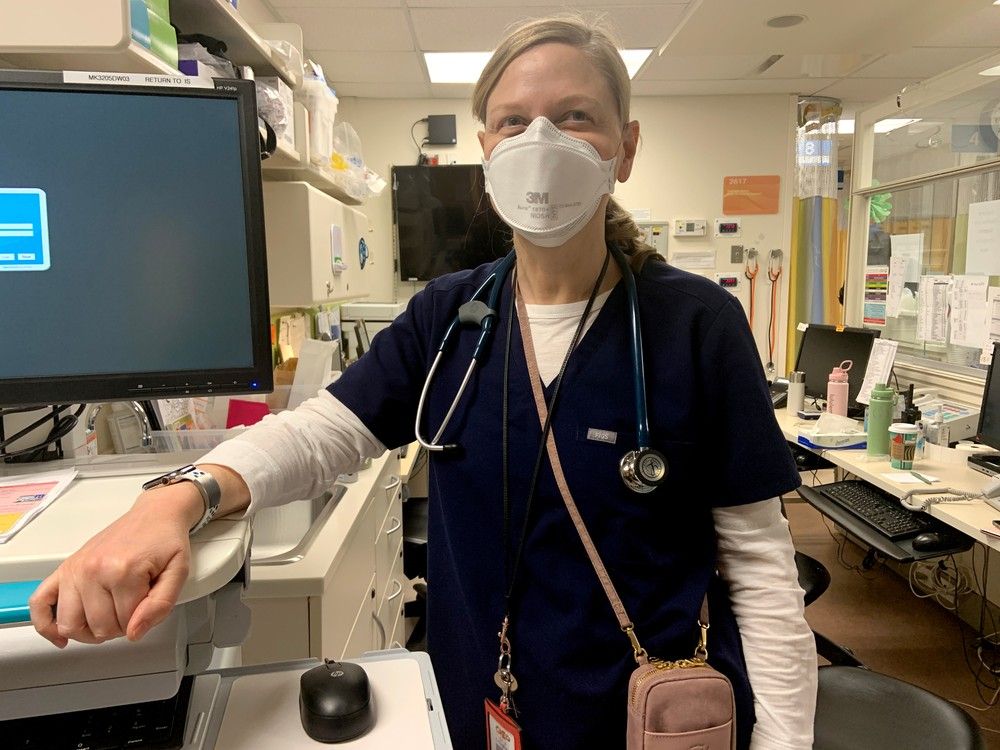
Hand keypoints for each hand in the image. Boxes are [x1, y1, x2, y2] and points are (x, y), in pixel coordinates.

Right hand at [29, 484, 201, 646]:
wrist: (154, 514)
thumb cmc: (165, 541)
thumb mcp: (178, 572)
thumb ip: (160, 605)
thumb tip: (134, 633)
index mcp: (123, 570)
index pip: (126, 623)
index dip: (141, 621)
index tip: (147, 604)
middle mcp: (93, 570)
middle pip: (98, 627)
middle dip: (119, 627)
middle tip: (132, 609)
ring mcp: (74, 569)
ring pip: (70, 624)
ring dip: (89, 631)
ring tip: (107, 619)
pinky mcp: (64, 568)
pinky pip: (40, 602)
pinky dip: (46, 624)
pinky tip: (61, 636)